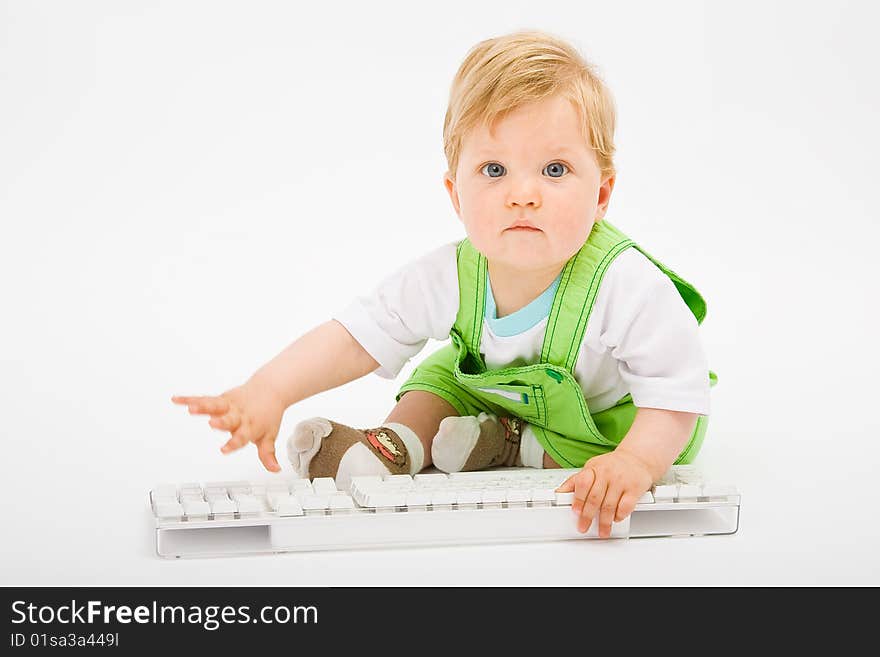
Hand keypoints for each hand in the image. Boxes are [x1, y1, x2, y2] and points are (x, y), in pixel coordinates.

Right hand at [171, 378, 285, 471]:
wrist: (270, 390)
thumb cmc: (267, 415)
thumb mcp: (269, 436)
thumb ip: (267, 454)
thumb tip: (275, 470)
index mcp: (250, 426)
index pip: (242, 437)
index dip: (233, 443)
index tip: (224, 449)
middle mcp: (238, 415)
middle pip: (228, 419)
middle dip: (220, 422)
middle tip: (212, 423)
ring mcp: (228, 406)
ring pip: (214, 405)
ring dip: (202, 406)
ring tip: (190, 408)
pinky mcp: (221, 398)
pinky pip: (203, 398)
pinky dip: (189, 399)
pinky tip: (176, 400)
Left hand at [555, 448, 653, 537]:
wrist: (637, 458)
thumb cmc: (611, 465)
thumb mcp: (591, 468)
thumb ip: (576, 481)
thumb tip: (559, 493)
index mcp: (593, 468)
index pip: (583, 483)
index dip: (578, 498)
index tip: (575, 511)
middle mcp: (607, 474)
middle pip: (595, 498)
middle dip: (588, 516)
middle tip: (583, 527)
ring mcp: (621, 481)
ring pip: (610, 505)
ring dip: (604, 522)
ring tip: (602, 531)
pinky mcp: (634, 488)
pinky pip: (626, 506)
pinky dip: (620, 515)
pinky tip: (616, 519)